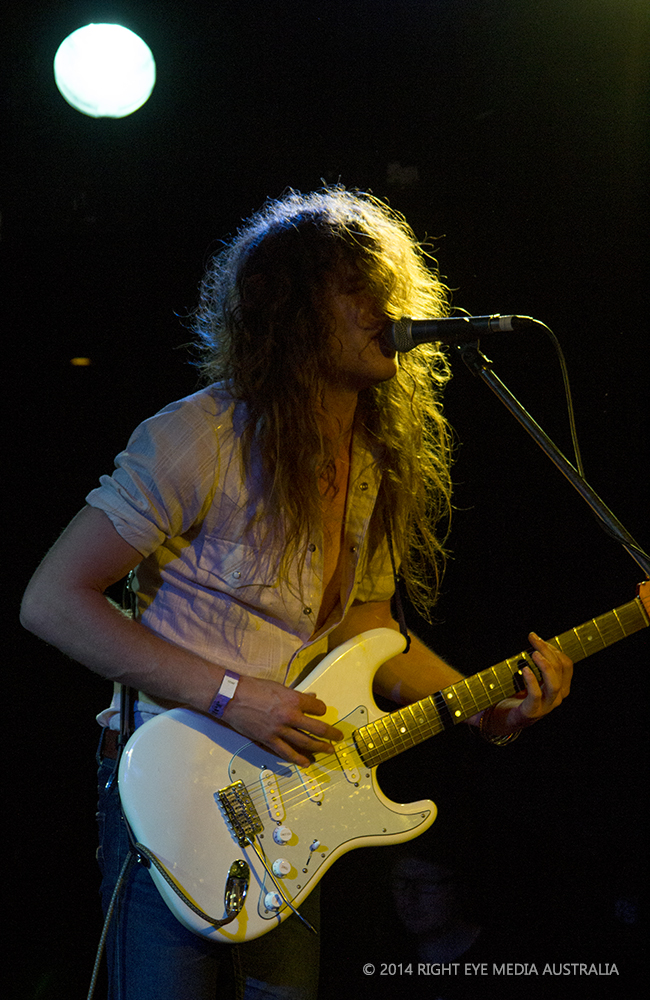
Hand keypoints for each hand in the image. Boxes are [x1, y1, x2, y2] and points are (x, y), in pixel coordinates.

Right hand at [222, 675, 343, 766]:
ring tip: (329, 750)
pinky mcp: (268, 740)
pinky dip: (298, 759)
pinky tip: (306, 763)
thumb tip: (311, 697)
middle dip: (330, 734)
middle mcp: (290, 715)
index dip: (322, 710)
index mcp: (294, 699)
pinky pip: (286, 752)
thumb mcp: (279, 687)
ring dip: (319, 748)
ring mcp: (279, 730)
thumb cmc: (254, 688)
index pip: (317, 708)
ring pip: (305, 742)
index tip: (322, 712)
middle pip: (317, 728)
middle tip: (338, 737)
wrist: (232, 697)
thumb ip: (296, 695)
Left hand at [491, 632, 572, 734]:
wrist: (510, 718)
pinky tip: (524, 670)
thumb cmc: (522, 693)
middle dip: (547, 651)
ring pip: (554, 684)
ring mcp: (546, 705)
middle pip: (560, 670)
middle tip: (533, 639)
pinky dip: (532, 681)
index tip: (538, 638)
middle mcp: (557, 696)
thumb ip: (538, 662)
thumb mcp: (535, 676)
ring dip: (545, 666)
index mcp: (561, 686)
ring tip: (534, 654)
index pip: (566, 664)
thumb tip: (534, 636)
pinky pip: (536, 695)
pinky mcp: (532, 711)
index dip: (554, 649)